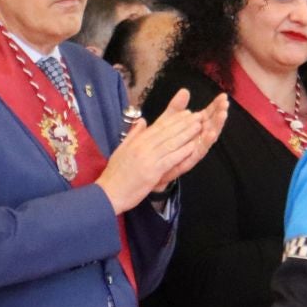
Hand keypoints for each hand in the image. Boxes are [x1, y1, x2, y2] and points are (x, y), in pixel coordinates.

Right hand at [97, 87, 206, 212]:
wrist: (108, 192)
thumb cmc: (115, 174)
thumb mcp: (121, 150)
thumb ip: (133, 135)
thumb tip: (142, 121)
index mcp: (136, 141)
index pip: (159, 127)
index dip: (174, 119)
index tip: (187, 113)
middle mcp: (142, 146)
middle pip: (167, 132)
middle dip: (184, 123)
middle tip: (198, 116)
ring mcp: (147, 158)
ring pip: (170, 143)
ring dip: (186, 134)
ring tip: (198, 127)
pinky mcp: (152, 171)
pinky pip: (170, 159)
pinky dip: (181, 152)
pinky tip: (192, 147)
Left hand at [156, 92, 228, 189]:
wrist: (148, 168)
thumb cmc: (159, 145)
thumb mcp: (166, 122)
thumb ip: (176, 108)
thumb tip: (185, 91)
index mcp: (192, 128)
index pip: (207, 114)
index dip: (215, 105)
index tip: (223, 96)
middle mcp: (196, 138)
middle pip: (211, 124)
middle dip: (219, 113)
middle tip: (225, 103)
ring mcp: (194, 149)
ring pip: (209, 137)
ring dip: (217, 126)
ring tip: (223, 114)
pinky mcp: (188, 160)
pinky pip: (199, 151)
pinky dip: (206, 142)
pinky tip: (212, 133)